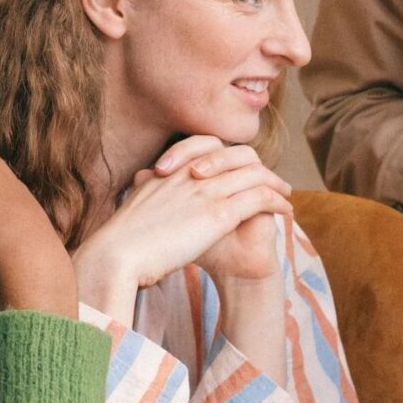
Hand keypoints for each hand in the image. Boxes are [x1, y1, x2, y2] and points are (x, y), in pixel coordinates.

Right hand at [75, 135, 294, 313]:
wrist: (116, 256)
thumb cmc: (118, 241)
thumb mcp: (130, 208)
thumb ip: (142, 195)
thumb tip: (140, 190)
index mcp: (169, 172)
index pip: (206, 147)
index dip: (226, 156)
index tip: (237, 169)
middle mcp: (189, 174)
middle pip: (236, 156)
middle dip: (257, 167)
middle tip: (271, 180)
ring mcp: (205, 191)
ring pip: (253, 174)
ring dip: (274, 183)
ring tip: (285, 194)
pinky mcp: (218, 213)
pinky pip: (259, 197)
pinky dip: (276, 201)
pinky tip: (285, 210)